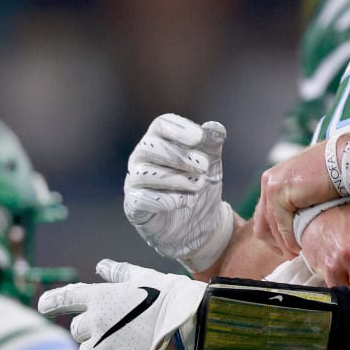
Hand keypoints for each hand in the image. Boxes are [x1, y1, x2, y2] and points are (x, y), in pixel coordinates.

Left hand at [38, 261, 206, 349]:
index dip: (51, 303)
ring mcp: (103, 347)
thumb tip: (101, 265)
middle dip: (90, 330)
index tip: (43, 306)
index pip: (62, 298)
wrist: (190, 325)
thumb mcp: (144, 277)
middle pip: (76, 330)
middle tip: (114, 328)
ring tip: (122, 346)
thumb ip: (118, 272)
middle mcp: (94, 321)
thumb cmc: (170, 297)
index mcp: (98, 296)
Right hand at [125, 114, 234, 272]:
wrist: (198, 224)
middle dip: (180, 156)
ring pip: (145, 173)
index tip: (200, 138)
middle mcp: (141, 158)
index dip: (180, 128)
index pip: (161, 124)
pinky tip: (186, 201)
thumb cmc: (199, 185)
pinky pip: (141, 199)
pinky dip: (167, 199)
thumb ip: (212, 144)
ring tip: (199, 185)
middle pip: (150, 146)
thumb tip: (215, 127)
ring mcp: (134, 182)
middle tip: (205, 166)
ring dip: (176, 178)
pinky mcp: (133, 207)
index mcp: (159, 140)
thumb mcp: (212, 163)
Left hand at [254, 134, 349, 254]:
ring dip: (284, 244)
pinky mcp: (279, 193)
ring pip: (272, 227)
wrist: (347, 159)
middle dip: (276, 243)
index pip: (266, 215)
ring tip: (298, 254)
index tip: (289, 248)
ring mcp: (272, 186)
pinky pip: (281, 226)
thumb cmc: (337, 173)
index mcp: (274, 178)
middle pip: (262, 223)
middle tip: (291, 255)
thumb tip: (299, 225)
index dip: (276, 236)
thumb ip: (300, 203)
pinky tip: (300, 248)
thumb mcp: (311, 189)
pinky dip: (290, 240)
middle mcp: (269, 180)